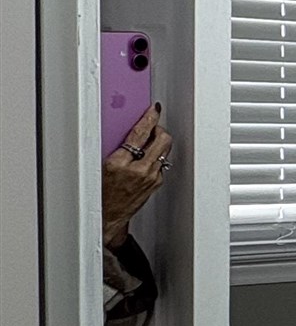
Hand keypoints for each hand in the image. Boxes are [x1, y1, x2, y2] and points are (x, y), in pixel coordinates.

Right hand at [102, 103, 172, 247]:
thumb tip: (129, 130)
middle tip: (152, 125)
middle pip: (162, 139)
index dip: (148, 118)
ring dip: (159, 141)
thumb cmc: (99, 193)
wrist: (107, 215)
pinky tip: (147, 156)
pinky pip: (161, 162)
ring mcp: (151, 177)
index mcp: (120, 164)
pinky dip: (156, 156)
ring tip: (149, 140)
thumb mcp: (101, 165)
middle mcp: (139, 170)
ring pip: (165, 149)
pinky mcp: (156, 183)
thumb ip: (116, 147)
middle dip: (158, 128)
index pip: (140, 134)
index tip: (152, 110)